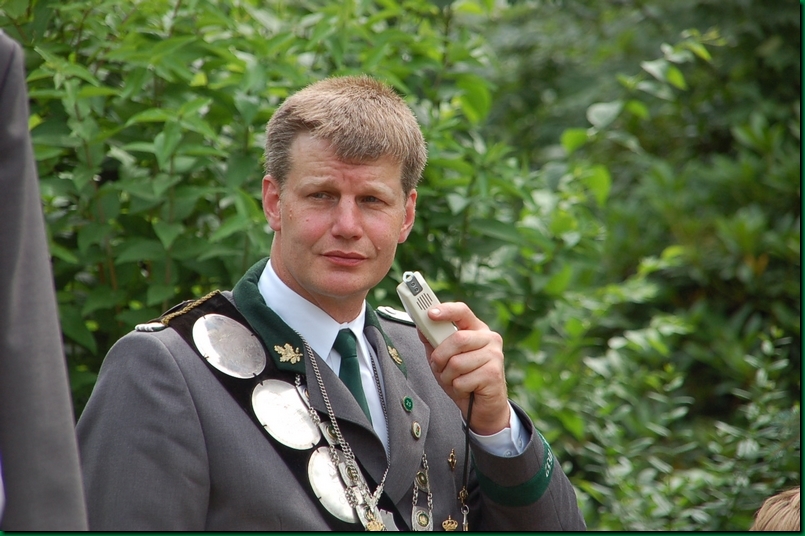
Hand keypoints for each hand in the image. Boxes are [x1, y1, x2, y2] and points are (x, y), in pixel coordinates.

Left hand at [418, 302, 509, 435]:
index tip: (430, 313)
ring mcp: (494, 356)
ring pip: (457, 362)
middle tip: (439, 366)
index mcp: (477, 329)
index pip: (462, 311)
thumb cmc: (464, 378)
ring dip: (448, 376)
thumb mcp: (444, 358)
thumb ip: (433, 341)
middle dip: (441, 356)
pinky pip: (463, 380)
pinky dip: (457, 388)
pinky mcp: (494, 374)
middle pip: (457, 339)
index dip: (446, 311)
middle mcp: (489, 338)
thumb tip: (420, 326)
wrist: (483, 407)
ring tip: (455, 379)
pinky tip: (466, 389)